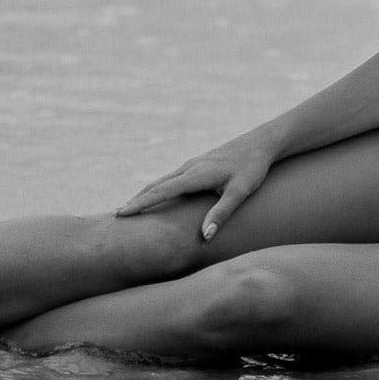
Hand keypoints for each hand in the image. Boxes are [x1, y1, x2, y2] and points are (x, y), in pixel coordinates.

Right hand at [115, 133, 275, 240]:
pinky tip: (157, 195)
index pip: (161, 192)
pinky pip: (171, 178)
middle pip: (155, 186)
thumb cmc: (252, 168)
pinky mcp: (197, 164)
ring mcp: (192, 164)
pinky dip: (157, 188)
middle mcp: (189, 168)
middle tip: (117, 216)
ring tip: (130, 208)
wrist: (261, 143)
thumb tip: (205, 236)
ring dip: (145, 194)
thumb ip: (222, 213)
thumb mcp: (240, 192)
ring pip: (162, 181)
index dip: (141, 204)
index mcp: (195, 175)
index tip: (122, 214)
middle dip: (136, 200)